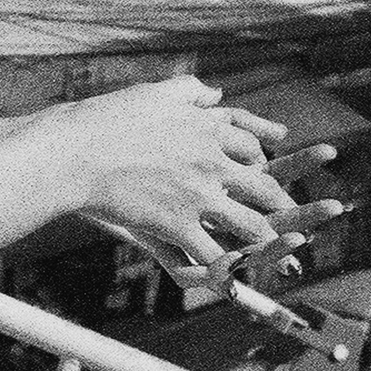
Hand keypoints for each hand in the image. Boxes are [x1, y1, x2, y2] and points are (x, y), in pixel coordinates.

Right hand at [71, 77, 340, 269]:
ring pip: (249, 224)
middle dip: (282, 204)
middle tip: (294, 217)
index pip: (249, 146)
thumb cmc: (108, 119)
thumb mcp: (155, 93)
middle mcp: (210, 160)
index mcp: (206, 128)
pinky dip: (227, 269)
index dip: (261, 160)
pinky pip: (211, 253)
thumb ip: (189, 91)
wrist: (75, 153)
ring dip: (269, 241)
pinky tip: (236, 279)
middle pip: (261, 185)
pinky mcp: (177, 223)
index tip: (265, 169)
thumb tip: (216, 92)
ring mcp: (197, 194)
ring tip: (280, 252)